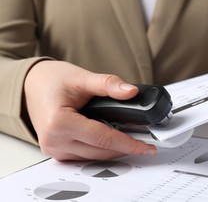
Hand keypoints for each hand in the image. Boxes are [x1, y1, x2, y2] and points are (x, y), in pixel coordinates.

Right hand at [24, 60, 156, 160]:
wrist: (31, 85)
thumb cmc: (52, 80)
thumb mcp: (82, 77)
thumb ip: (108, 84)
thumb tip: (131, 92)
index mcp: (60, 123)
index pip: (103, 138)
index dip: (129, 143)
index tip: (147, 147)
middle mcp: (55, 141)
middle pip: (100, 151)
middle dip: (126, 149)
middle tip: (146, 145)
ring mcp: (55, 149)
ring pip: (93, 157)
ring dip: (115, 151)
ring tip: (134, 142)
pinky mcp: (57, 151)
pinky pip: (85, 156)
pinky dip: (102, 150)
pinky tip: (115, 142)